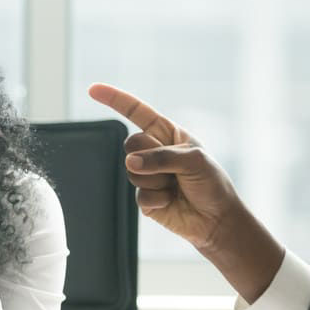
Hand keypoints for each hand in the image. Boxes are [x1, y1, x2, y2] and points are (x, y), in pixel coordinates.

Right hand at [88, 83, 283, 301]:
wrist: (216, 220)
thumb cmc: (211, 183)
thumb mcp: (194, 161)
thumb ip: (161, 157)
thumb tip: (130, 163)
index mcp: (167, 134)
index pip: (137, 112)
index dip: (114, 100)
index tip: (92, 89)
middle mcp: (154, 152)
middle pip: (131, 144)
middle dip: (148, 155)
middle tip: (171, 168)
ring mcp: (148, 175)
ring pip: (132, 171)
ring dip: (156, 180)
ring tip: (175, 186)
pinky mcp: (145, 198)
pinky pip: (139, 195)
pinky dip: (157, 199)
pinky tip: (171, 202)